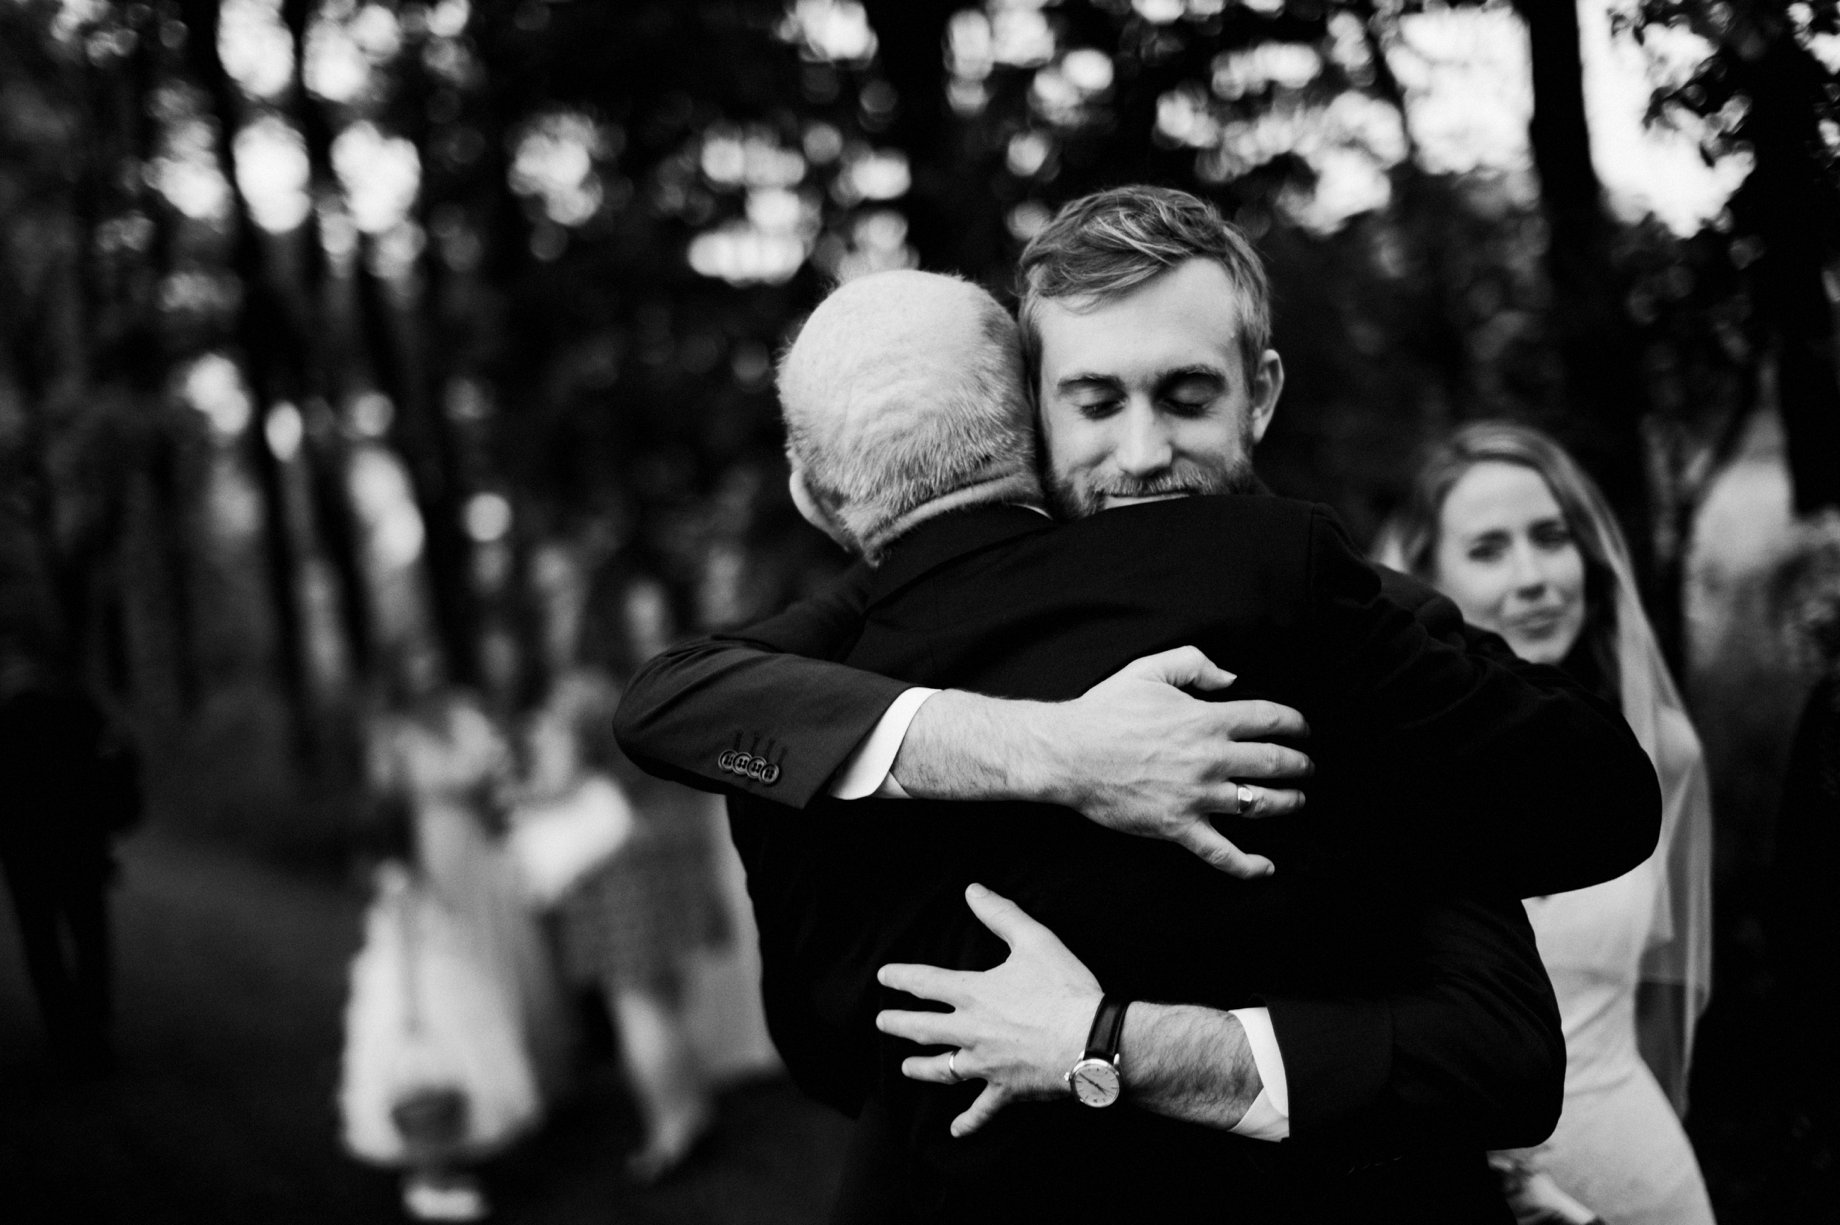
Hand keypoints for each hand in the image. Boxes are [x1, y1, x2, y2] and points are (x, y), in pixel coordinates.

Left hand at [877, 884, 1100, 1137]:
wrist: (1092, 1041)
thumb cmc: (1065, 989)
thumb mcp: (1034, 941)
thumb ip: (1001, 914)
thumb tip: (973, 890)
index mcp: (975, 994)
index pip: (926, 983)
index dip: (902, 978)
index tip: (884, 976)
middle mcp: (971, 1031)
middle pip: (923, 1029)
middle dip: (899, 1025)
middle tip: (881, 1023)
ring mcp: (986, 1065)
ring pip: (943, 1070)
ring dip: (922, 1069)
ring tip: (905, 1068)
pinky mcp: (1006, 1091)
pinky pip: (981, 1110)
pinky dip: (968, 1121)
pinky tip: (955, 1131)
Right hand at [1042, 647, 1312, 876]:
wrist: (1069, 754)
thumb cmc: (1105, 711)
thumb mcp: (1149, 670)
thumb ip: (1194, 663)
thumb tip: (1231, 677)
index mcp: (1206, 719)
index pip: (1270, 720)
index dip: (1296, 724)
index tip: (1304, 729)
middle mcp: (1210, 759)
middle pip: (1274, 763)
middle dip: (1301, 765)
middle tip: (1308, 767)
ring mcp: (1197, 796)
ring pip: (1259, 805)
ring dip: (1288, 803)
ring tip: (1298, 800)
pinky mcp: (1178, 827)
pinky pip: (1221, 852)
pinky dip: (1247, 864)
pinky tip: (1266, 867)